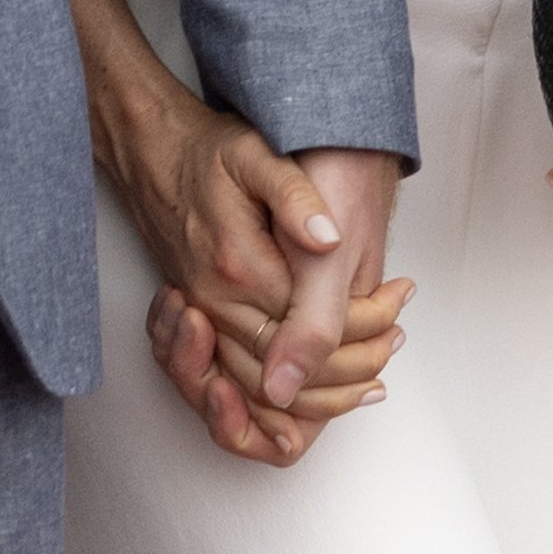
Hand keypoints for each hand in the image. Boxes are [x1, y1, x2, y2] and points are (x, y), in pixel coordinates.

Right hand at [69, 0, 408, 462]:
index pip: (311, 327)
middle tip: (395, 341)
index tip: (398, 306)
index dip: (361, 328)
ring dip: (320, 395)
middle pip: (290, 371)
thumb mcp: (256, 155)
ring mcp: (206, 315)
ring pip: (263, 389)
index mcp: (240, 267)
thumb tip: (329, 237)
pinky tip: (318, 390)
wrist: (154, 153)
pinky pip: (238, 380)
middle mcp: (218, 302)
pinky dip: (279, 400)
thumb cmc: (209, 152)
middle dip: (350, 370)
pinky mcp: (202, 319)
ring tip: (372, 377)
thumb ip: (294, 198)